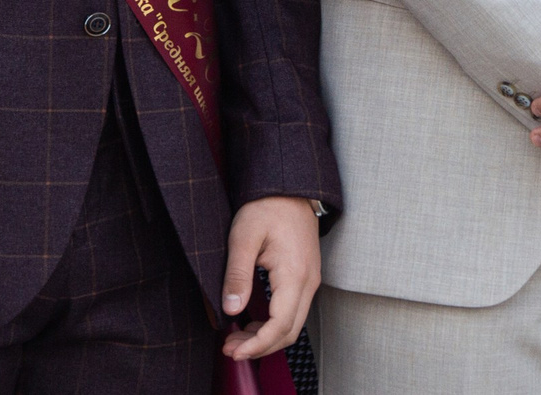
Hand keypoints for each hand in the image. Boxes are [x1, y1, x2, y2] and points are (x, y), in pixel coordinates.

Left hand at [220, 196, 320, 360]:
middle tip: (229, 349)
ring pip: (292, 324)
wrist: (288, 188)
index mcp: (295, 274)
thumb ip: (237, 275)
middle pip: (289, 332)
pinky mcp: (305, 278)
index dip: (257, 344)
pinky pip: (293, 312)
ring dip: (265, 338)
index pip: (280, 325)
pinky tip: (251, 323)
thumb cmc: (266, 208)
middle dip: (260, 347)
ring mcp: (310, 280)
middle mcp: (308, 282)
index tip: (233, 351)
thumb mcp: (243, 237)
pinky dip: (273, 325)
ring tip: (235, 339)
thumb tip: (231, 311)